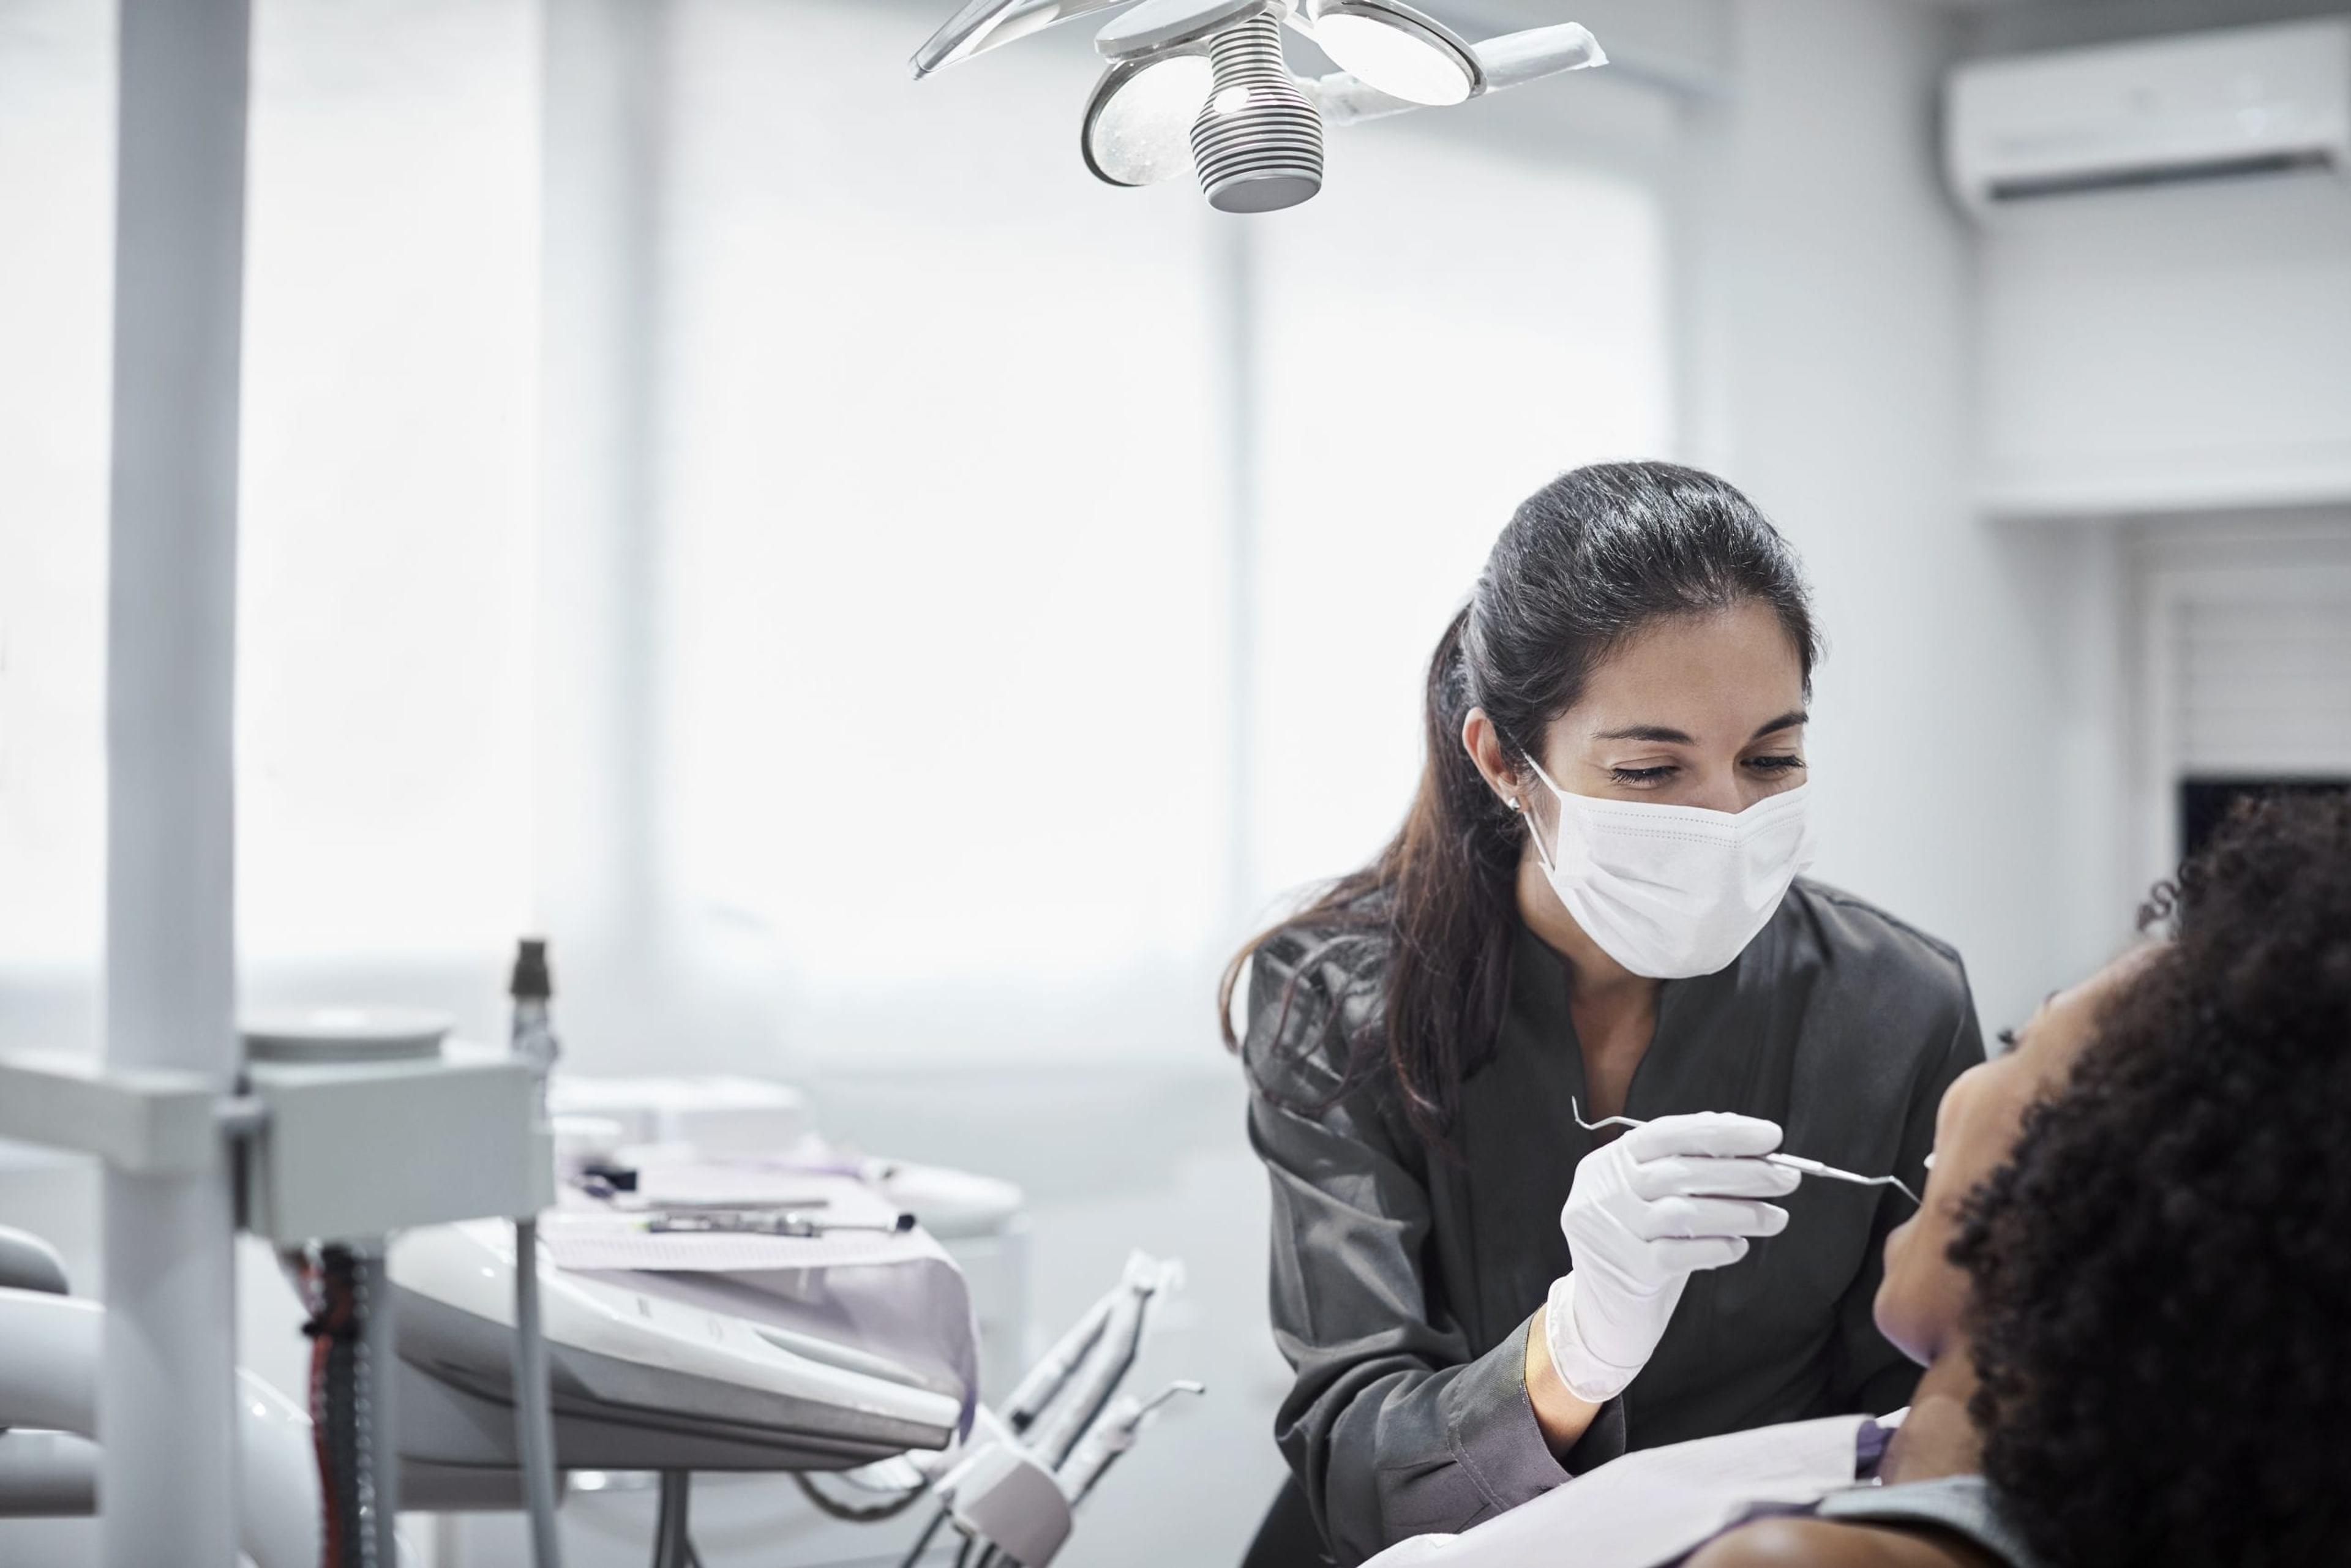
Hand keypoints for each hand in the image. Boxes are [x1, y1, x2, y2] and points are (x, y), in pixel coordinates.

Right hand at [1545, 1112, 1799, 1401]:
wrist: (1601, 1310)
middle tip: (1788, 1178)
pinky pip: (1681, 1255)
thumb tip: (1746, 1139)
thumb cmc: (1639, 1241)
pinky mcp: (1629, 1270)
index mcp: (1612, 1161)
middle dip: (1744, 1172)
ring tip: (1775, 1218)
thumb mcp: (1651, 1194)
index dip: (1724, 1131)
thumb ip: (1688, 1164)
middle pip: (1682, 1172)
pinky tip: (1738, 1247)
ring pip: (1685, 1213)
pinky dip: (1717, 1247)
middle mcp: (1606, 1190)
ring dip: (1740, 1212)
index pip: (1670, 1133)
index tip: (1770, 1136)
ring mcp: (1614, 1230)